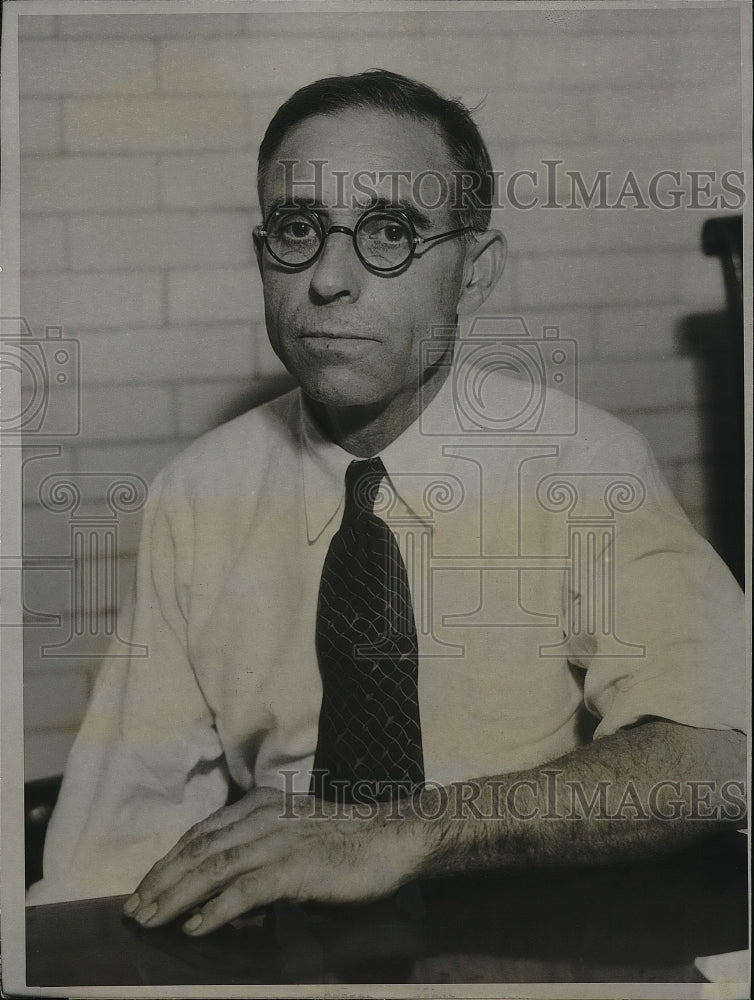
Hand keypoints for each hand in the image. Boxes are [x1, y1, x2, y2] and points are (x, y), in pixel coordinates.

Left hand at [122, 786, 422, 935]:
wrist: (393, 837)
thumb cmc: (347, 839)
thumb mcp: (295, 830)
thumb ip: (262, 843)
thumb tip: (224, 877)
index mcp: (261, 806)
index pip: (203, 833)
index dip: (170, 860)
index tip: (146, 886)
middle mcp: (264, 818)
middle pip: (200, 849)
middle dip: (162, 880)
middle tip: (135, 910)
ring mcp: (279, 841)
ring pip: (215, 867)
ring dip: (177, 895)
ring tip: (152, 919)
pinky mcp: (296, 867)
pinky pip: (247, 889)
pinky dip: (218, 909)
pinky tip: (197, 927)